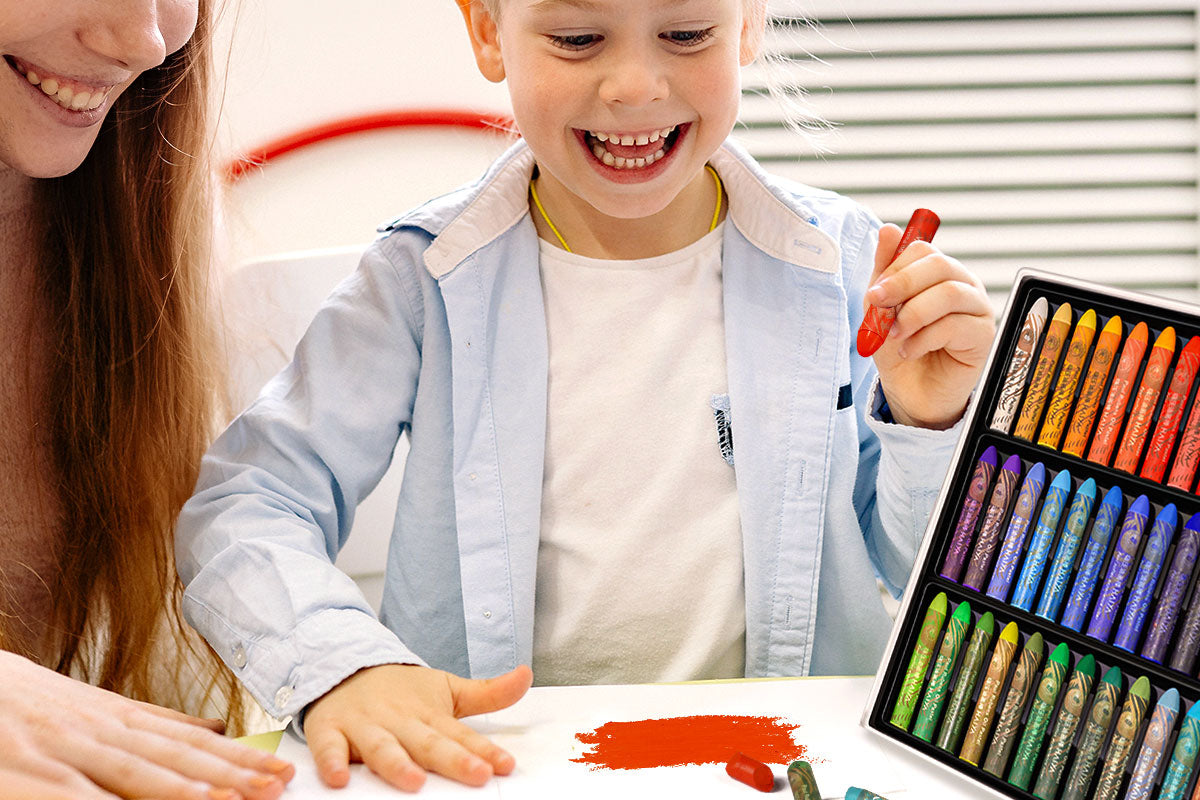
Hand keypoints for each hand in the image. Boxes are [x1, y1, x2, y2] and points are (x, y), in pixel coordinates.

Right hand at [0, 650, 293, 799]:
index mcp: (121, 719)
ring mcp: (65, 752)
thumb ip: (155, 720)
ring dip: (182, 789)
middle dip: (229, 774)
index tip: (279, 770)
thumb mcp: (99, 706)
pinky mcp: (27, 774)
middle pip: (175, 757)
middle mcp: (101, 733)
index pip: (191, 742)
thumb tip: (214, 727)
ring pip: (132, 773)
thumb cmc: (33, 702)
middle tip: (275, 786)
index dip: (238, 758)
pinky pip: (72, 796)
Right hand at [304, 663, 532, 791]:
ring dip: (397, 764)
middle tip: (476, 773)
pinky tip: (340, 778)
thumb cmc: (400, 690)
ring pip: (382, 748)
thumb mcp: (446, 689)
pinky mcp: (331, 730)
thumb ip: (488, 693)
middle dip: (453, 760)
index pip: (462, 735)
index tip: (506, 764)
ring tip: (414, 781)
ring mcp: (365, 725)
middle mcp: (400, 721)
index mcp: (429, 715)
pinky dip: (332, 762)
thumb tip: (526, 676)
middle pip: (428, 744)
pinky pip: (329, 748)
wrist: (344, 665)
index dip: (484, 750)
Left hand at [865, 223, 995, 428]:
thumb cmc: (898, 346)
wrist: (910, 391)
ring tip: (894, 335)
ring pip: (949, 293)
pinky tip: (910, 351)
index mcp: (940, 273)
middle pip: (940, 264)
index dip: (896, 268)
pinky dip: (923, 339)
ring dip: (912, 314)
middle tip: (879, 307)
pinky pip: (954, 326)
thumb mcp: (882, 307)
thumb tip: (888, 229)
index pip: (923, 251)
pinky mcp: (983, 336)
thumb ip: (885, 271)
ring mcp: (978, 309)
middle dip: (902, 285)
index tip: (874, 294)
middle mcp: (964, 285)